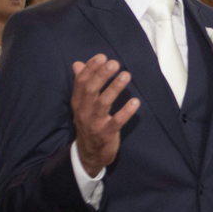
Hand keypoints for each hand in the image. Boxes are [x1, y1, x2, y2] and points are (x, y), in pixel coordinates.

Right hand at [71, 55, 140, 177]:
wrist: (89, 154)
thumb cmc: (89, 123)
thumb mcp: (82, 105)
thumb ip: (82, 84)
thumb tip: (77, 64)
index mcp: (78, 102)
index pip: (81, 82)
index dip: (90, 68)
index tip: (102, 57)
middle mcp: (84, 111)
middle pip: (91, 90)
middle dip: (102, 75)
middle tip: (114, 63)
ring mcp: (95, 123)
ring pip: (103, 103)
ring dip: (115, 88)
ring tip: (126, 75)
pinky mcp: (107, 134)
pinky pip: (117, 121)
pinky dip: (126, 111)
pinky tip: (135, 101)